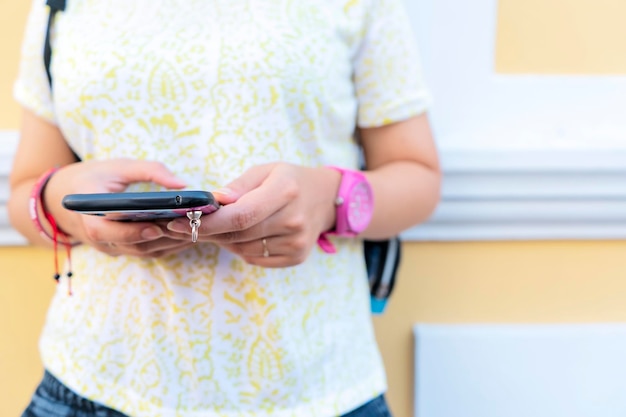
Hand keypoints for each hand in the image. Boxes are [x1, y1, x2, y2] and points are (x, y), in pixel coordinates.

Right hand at [46, 158, 195, 257]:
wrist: (60, 199)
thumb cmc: (92, 177)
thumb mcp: (117, 166)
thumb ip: (150, 171)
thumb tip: (182, 184)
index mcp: (87, 215)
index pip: (107, 231)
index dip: (132, 232)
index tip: (157, 226)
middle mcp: (97, 237)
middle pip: (132, 245)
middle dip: (163, 237)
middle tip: (191, 227)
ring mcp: (109, 247)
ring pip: (143, 252)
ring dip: (170, 243)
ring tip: (197, 229)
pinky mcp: (121, 250)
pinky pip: (146, 252)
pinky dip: (168, 245)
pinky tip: (190, 234)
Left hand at [165, 163, 339, 266]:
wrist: (326, 198)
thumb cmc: (290, 180)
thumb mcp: (265, 170)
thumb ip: (238, 186)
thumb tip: (212, 202)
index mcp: (285, 191)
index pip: (240, 215)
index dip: (207, 222)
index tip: (178, 221)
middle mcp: (293, 220)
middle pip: (238, 235)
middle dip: (206, 231)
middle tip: (183, 226)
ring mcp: (296, 242)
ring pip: (243, 249)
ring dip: (224, 239)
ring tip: (221, 226)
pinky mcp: (296, 257)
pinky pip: (254, 258)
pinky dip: (241, 248)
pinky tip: (243, 235)